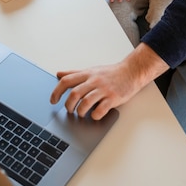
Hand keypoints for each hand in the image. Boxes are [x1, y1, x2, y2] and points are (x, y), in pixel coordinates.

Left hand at [50, 43, 168, 119]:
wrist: (131, 72)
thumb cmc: (111, 73)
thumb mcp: (91, 70)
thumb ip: (74, 73)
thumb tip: (59, 74)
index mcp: (87, 74)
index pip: (67, 81)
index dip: (57, 91)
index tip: (53, 100)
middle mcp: (94, 81)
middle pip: (74, 93)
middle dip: (69, 105)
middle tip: (69, 110)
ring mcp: (104, 90)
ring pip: (86, 103)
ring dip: (80, 111)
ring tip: (81, 113)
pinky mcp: (113, 98)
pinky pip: (100, 110)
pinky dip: (94, 115)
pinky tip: (95, 115)